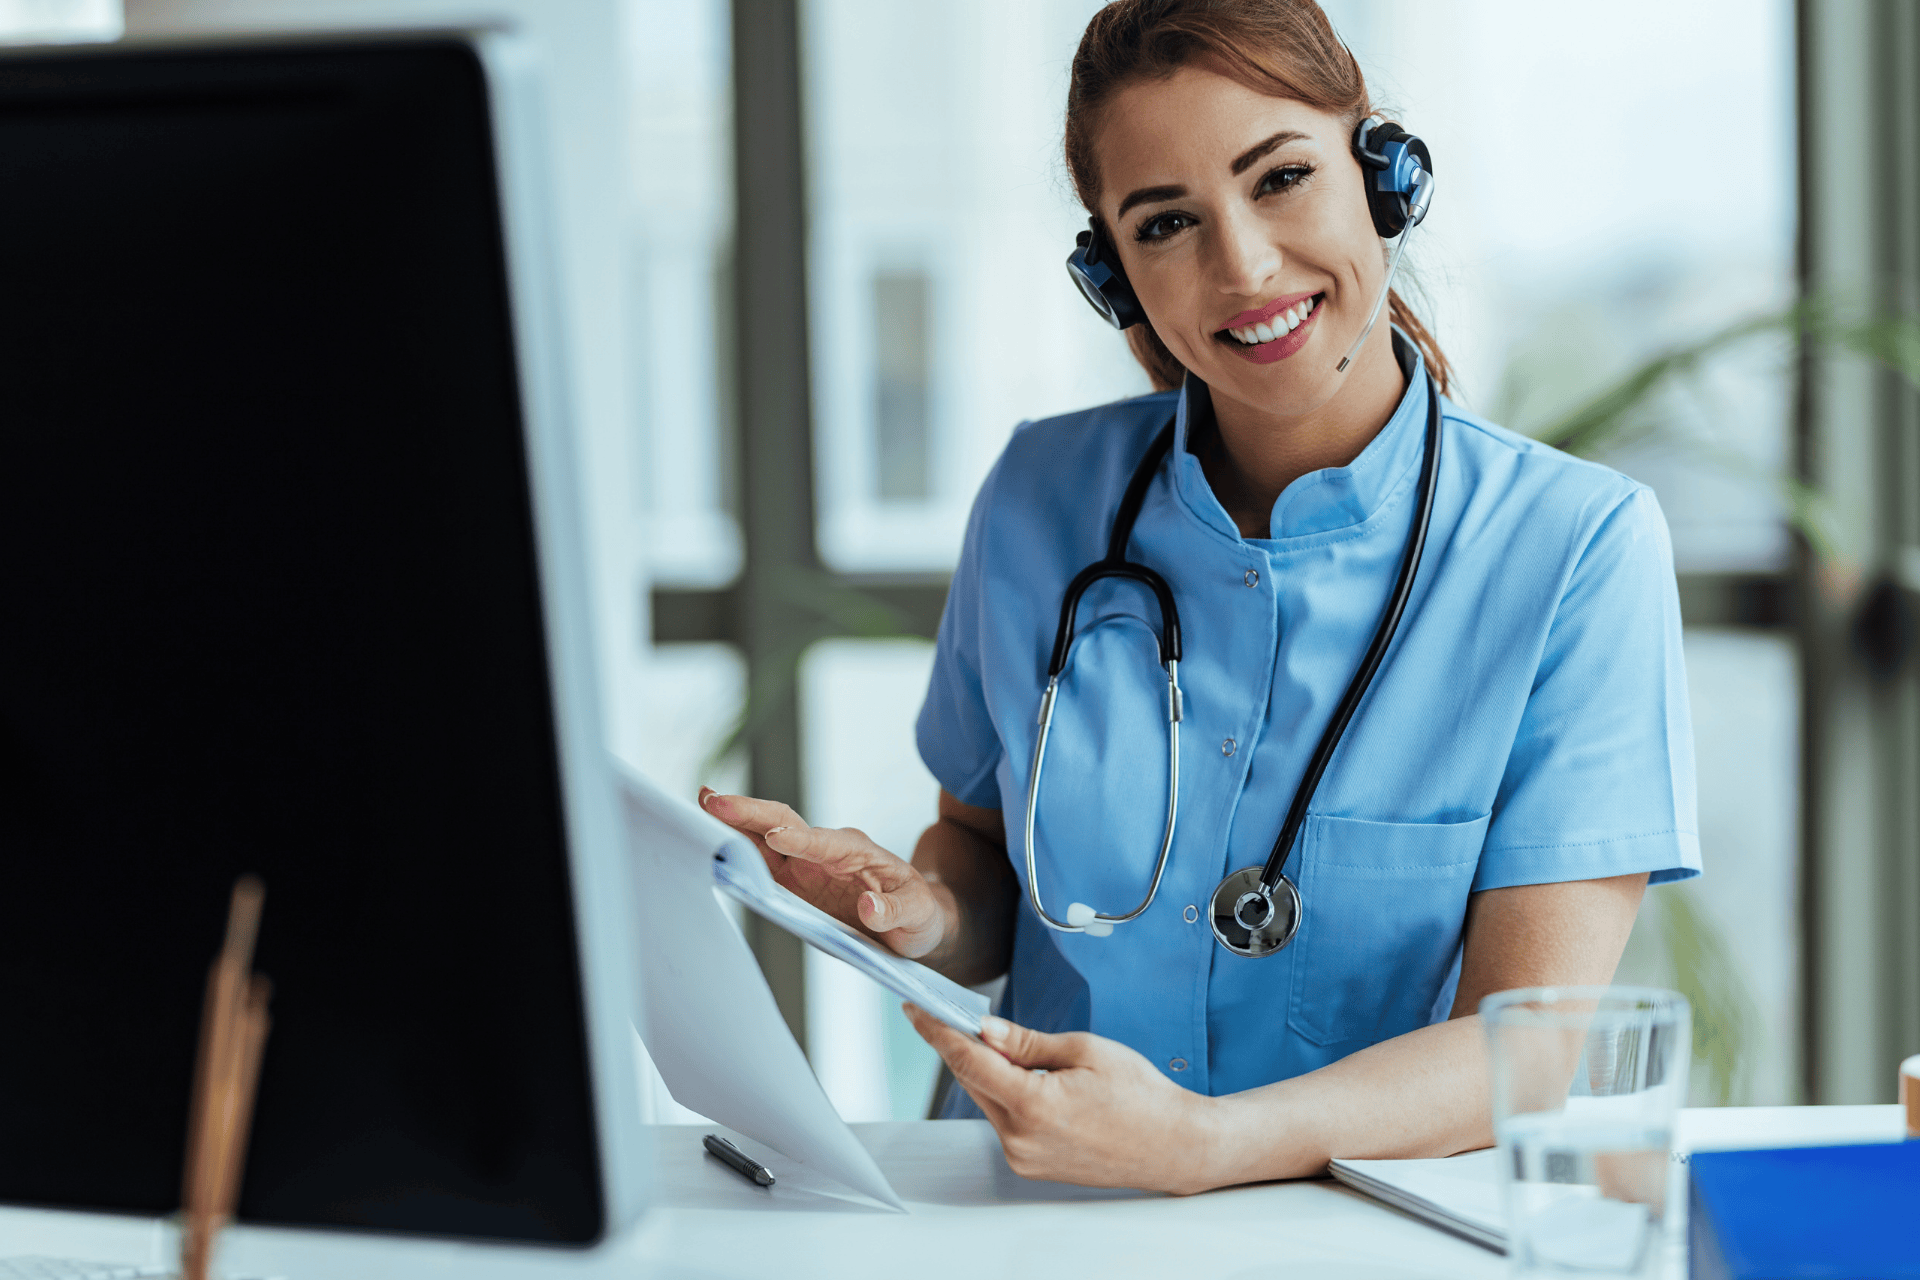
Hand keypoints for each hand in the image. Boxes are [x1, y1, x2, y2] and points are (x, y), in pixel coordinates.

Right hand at [698, 787, 952, 959]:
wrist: (913, 920)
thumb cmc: (919, 913)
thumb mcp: (919, 916)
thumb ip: (894, 912)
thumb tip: (869, 910)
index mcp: (857, 852)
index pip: (824, 842)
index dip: (799, 840)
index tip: (774, 835)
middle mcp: (826, 850)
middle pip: (784, 823)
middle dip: (750, 812)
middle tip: (713, 801)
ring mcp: (806, 863)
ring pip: (764, 835)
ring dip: (734, 820)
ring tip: (700, 805)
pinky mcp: (792, 880)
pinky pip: (759, 859)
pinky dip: (734, 846)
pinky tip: (709, 837)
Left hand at [904, 1006, 1220, 1194]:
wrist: (1173, 1145)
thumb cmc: (1141, 1096)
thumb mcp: (1085, 1051)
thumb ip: (1027, 1042)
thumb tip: (986, 1029)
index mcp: (1034, 1105)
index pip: (968, 1061)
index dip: (938, 1031)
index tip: (915, 1010)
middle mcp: (1021, 1139)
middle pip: (974, 1081)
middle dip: (966, 1046)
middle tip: (961, 1014)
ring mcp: (1024, 1157)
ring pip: (988, 1100)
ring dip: (990, 1071)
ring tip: (1015, 1048)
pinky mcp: (1030, 1165)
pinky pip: (1005, 1120)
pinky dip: (1007, 1094)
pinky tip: (1029, 1079)